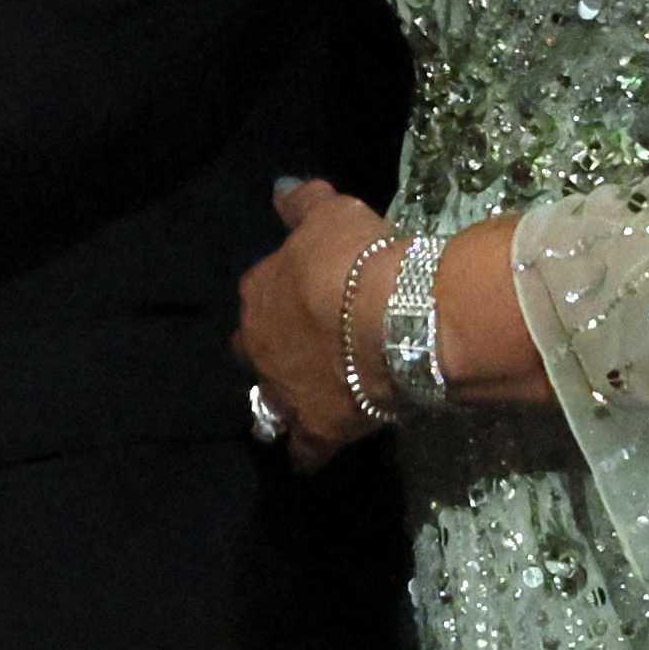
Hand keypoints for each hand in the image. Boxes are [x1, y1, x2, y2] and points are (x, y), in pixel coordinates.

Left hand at [234, 176, 397, 471]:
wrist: (393, 314)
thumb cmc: (359, 257)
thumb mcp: (331, 214)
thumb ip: (304, 204)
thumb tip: (285, 189)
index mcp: (258, 293)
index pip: (259, 293)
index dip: (282, 297)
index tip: (306, 298)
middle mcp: (261, 344)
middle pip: (255, 349)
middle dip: (270, 350)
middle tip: (302, 349)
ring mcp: (286, 389)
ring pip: (271, 401)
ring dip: (281, 401)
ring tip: (297, 403)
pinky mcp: (319, 426)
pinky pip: (305, 449)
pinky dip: (305, 454)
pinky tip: (306, 460)